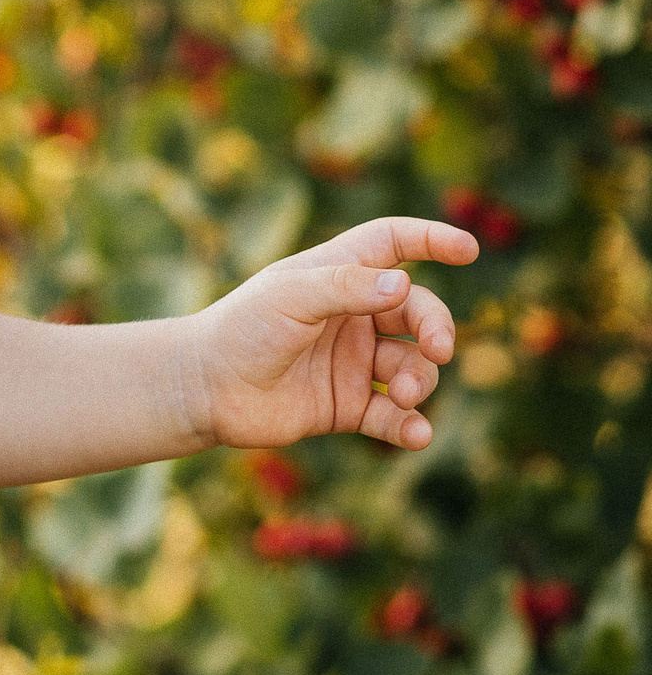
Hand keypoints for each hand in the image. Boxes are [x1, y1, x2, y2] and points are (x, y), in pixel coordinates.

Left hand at [184, 217, 479, 452]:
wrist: (205, 389)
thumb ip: (346, 287)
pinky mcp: (348, 406)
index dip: (431, 240)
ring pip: (414, 367)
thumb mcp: (290, 297)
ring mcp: (353, 362)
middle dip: (437, 329)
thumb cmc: (241, 329)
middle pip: (418, 312)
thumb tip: (405, 284)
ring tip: (405, 395)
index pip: (393, 243)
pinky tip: (415, 434)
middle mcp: (352, 316)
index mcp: (336, 275)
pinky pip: (394, 418)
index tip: (469, 249)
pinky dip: (410, 426)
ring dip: (422, 381)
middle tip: (439, 350)